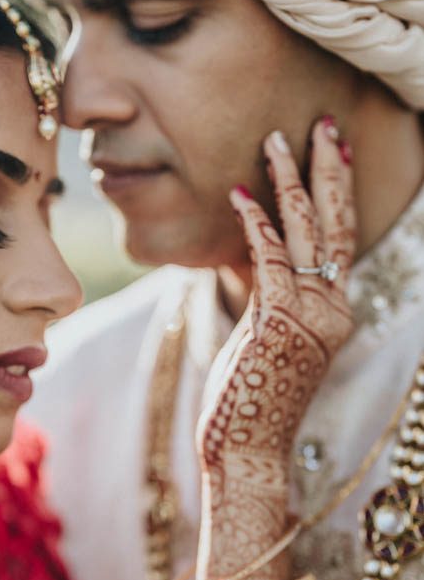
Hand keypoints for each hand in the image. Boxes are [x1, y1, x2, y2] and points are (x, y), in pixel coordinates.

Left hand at [196, 118, 355, 579]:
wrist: (246, 454)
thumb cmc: (250, 402)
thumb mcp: (265, 340)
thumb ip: (270, 297)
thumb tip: (259, 256)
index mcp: (334, 314)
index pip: (337, 241)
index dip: (333, 192)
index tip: (328, 151)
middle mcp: (332, 311)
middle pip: (336, 226)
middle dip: (329, 171)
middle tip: (323, 124)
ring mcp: (310, 317)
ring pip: (307, 233)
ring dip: (291, 182)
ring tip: (279, 140)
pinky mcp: (279, 322)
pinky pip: (270, 259)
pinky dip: (256, 222)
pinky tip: (241, 192)